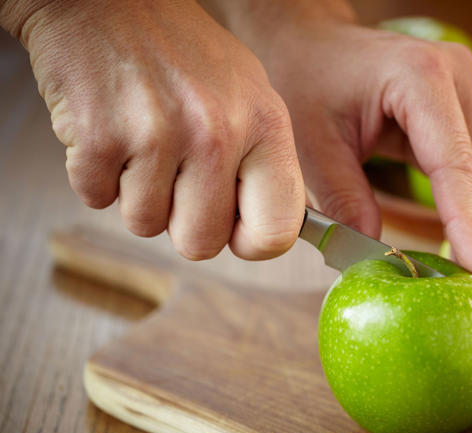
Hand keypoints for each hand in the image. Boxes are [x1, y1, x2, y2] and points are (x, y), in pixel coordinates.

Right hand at [11, 0, 304, 259]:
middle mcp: (217, 133)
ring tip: (142, 142)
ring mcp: (157, 136)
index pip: (277, 232)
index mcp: (266, 126)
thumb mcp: (249, 96)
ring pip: (145, 225)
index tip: (234, 231)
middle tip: (175, 177)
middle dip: (182, 222)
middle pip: (201, 244)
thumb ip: (263, 165)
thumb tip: (266, 234)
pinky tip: (110, 133)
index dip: (250, 243)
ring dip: (137, 195)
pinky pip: (97, 200)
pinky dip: (97, 177)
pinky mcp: (98, 138)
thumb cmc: (182, 52)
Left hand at [222, 5, 471, 303]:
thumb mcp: (314, 144)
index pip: (456, 163)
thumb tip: (382, 259)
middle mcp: (456, 77)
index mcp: (420, 77)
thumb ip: (346, 200)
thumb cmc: (306, 81)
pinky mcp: (460, 109)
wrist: (309, 42)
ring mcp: (464, 91)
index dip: (468, 224)